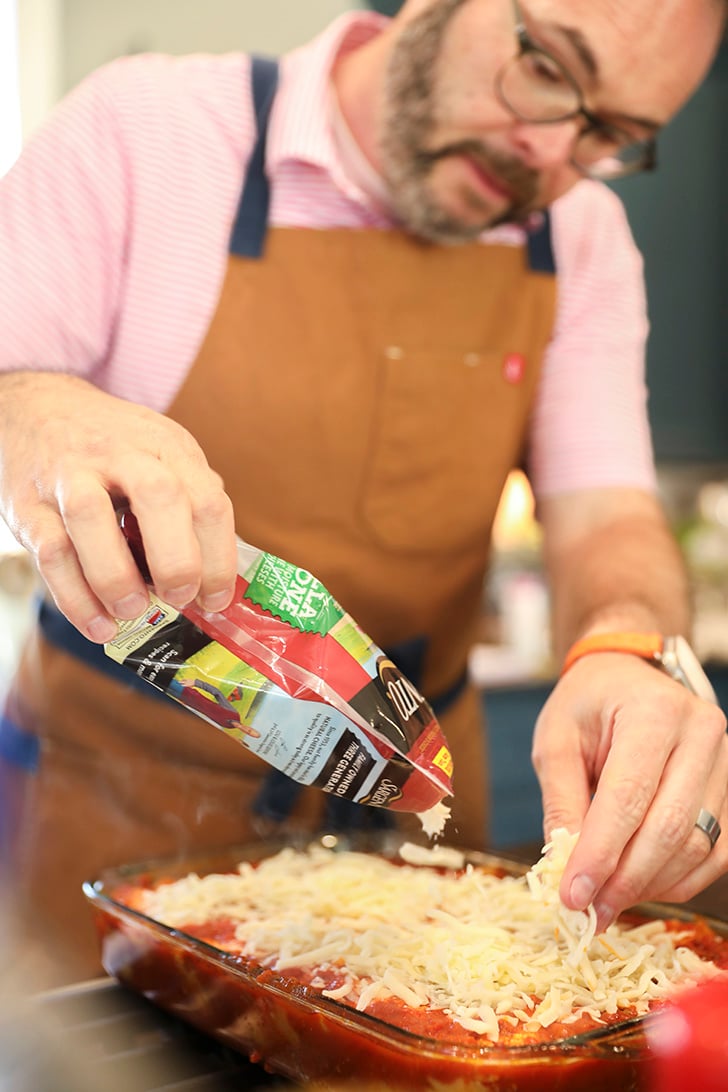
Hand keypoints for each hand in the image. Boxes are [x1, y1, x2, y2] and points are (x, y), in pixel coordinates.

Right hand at [0, 372, 236, 639]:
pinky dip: (76, 598)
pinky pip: (51, 552)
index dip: (218, 557)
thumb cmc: (113, 449)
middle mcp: (119, 452)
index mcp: (166, 446)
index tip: (215, 599)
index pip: (207, 498)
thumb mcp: (161, 456)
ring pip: (91, 520)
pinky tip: (99, 625)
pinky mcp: (29, 504)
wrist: (37, 410)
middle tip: (179, 599)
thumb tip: (219, 576)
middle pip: (158, 496)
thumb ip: (192, 503)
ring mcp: (69, 474)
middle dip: (176, 559)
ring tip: (133, 612)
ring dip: (117, 578)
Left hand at [532, 652, 727, 929]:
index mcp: (653, 711)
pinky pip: (716, 852)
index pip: (629, 796)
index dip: (601, 853)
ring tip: (607, 900)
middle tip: (589, 909)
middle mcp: (701, 734)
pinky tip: (641, 886)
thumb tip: (565, 866)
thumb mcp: (557, 739)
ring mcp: (726, 762)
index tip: (573, 894)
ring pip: (696, 846)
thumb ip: (562, 799)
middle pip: (670, 827)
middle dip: (626, 879)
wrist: (627, 677)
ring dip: (650, 884)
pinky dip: (678, 880)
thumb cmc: (588, 704)